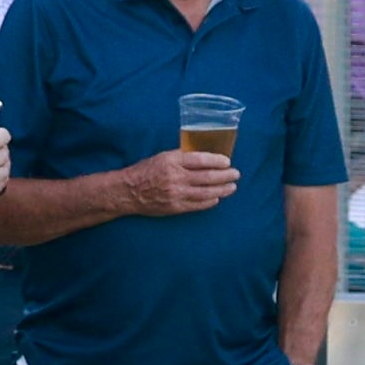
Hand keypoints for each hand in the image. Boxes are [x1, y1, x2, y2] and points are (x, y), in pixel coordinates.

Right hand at [120, 145, 240, 218]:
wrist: (129, 191)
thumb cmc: (145, 171)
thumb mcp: (163, 157)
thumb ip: (182, 157)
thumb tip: (204, 157)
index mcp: (172, 161)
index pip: (201, 160)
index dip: (217, 161)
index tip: (227, 161)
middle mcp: (176, 177)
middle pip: (208, 177)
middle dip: (225, 176)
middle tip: (236, 174)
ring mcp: (176, 194)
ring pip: (206, 192)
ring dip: (222, 190)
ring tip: (232, 187)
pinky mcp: (176, 207)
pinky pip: (198, 205)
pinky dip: (210, 201)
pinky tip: (217, 198)